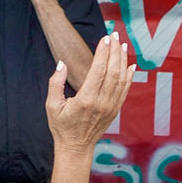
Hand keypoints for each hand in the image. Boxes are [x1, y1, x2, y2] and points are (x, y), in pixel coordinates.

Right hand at [48, 36, 134, 155]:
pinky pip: (125, 90)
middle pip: (113, 71)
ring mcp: (111, 107)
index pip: (98, 70)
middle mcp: (101, 102)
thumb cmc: (62, 126)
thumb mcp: (51, 105)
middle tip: (115, 35)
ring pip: (121, 79)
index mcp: (85, 100)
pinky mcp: (115, 110)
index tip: (105, 38)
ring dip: (123, 60)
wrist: (76, 147)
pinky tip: (130, 64)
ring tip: (122, 45)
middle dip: (115, 51)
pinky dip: (129, 76)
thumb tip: (62, 64)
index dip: (103, 53)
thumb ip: (55, 83)